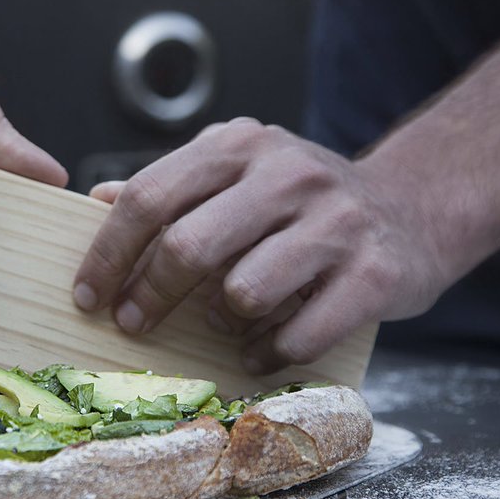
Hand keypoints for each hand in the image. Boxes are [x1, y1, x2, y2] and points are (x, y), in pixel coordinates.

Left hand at [73, 118, 450, 372]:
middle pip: (188, 245)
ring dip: (219, 323)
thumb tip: (95, 201)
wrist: (412, 208)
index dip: (108, 253)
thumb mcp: (235, 174)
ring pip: (243, 292)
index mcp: (240, 145)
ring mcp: (337, 222)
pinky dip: (267, 353)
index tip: (87, 294)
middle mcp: (289, 174)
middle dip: (148, 296)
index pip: (150, 197)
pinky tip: (257, 350)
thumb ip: (171, 186)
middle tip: (132, 324)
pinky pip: (299, 334)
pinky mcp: (376, 274)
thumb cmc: (300, 202)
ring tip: (220, 323)